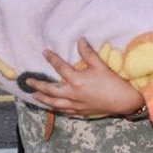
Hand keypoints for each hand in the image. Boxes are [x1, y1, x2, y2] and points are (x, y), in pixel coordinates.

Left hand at [25, 37, 144, 118]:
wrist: (123, 101)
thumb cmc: (113, 82)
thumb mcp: (100, 65)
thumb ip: (88, 53)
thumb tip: (80, 40)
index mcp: (77, 80)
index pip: (60, 67)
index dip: (51, 58)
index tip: (44, 52)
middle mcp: (73, 94)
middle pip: (50, 90)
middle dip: (38, 85)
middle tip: (28, 82)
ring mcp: (76, 105)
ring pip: (54, 103)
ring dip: (43, 99)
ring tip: (34, 96)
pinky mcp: (81, 112)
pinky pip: (64, 111)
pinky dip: (56, 109)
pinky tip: (53, 107)